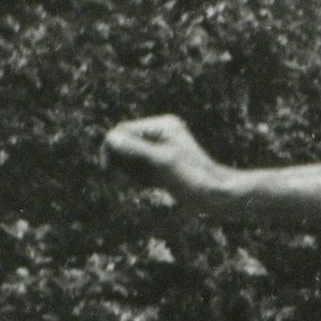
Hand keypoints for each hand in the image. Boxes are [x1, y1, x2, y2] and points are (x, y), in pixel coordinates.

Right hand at [101, 114, 223, 206]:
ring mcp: (160, 148)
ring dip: (131, 172)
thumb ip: (136, 149)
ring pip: (130, 158)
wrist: (214, 194)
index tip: (107, 170)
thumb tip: (111, 138)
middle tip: (136, 179)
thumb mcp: (162, 162)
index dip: (111, 147)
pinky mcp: (161, 163)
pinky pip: (139, 169)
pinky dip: (140, 178)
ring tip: (150, 182)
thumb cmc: (192, 176)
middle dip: (123, 162)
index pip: (123, 130)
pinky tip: (154, 185)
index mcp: (162, 125)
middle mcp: (160, 132)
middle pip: (124, 143)